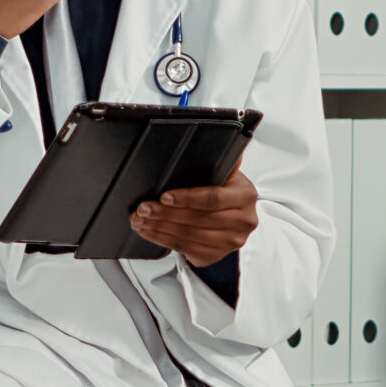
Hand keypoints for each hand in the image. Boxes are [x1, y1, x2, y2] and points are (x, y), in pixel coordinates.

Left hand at [131, 166, 258, 267]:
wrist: (233, 216)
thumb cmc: (225, 190)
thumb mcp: (226, 173)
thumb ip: (222, 158)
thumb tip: (221, 130)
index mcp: (245, 196)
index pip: (213, 199)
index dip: (187, 198)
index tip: (164, 197)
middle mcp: (243, 221)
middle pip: (198, 219)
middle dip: (166, 214)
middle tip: (144, 208)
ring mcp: (230, 242)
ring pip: (189, 236)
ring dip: (160, 228)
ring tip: (140, 219)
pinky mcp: (215, 256)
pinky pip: (185, 249)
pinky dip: (162, 240)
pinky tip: (149, 231)